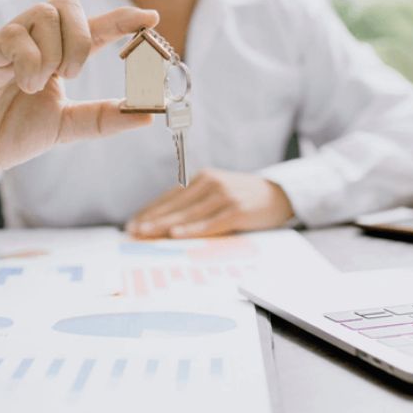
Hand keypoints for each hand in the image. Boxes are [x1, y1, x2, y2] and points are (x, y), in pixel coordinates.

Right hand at [0, 0, 158, 229]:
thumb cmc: (9, 135)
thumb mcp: (66, 127)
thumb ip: (103, 119)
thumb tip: (147, 115)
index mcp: (54, 57)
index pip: (92, 28)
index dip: (122, 20)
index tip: (151, 18)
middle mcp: (33, 43)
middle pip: (68, 6)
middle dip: (83, 38)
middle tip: (71, 76)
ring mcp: (8, 44)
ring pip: (45, 14)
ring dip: (56, 52)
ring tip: (39, 85)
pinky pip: (16, 37)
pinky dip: (31, 62)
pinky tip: (24, 86)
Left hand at [126, 169, 293, 238]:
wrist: (280, 195)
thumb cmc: (243, 199)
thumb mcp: (218, 195)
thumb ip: (195, 204)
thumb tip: (165, 225)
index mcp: (202, 178)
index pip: (170, 197)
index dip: (150, 211)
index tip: (131, 224)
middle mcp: (211, 183)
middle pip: (175, 205)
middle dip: (151, 219)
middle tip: (132, 232)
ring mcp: (224, 195)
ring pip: (188, 214)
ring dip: (165, 225)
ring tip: (146, 234)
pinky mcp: (237, 209)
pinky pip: (210, 222)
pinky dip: (192, 229)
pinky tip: (176, 234)